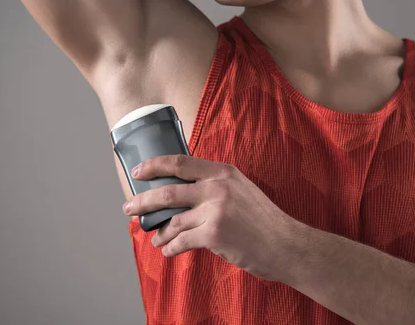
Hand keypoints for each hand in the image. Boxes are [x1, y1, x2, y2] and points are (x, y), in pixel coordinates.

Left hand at [123, 154, 299, 282]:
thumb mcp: (241, 190)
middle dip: (143, 201)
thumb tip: (183, 194)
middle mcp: (217, 187)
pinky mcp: (214, 234)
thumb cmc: (263, 220)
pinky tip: (168, 251)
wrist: (285, 243)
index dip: (155, 166)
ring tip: (155, 239)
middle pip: (168, 192)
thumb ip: (216, 186)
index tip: (138, 172)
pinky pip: (181, 241)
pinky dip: (171, 248)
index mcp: (223, 172)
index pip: (180, 163)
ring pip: (172, 221)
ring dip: (159, 233)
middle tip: (129, 207)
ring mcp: (214, 210)